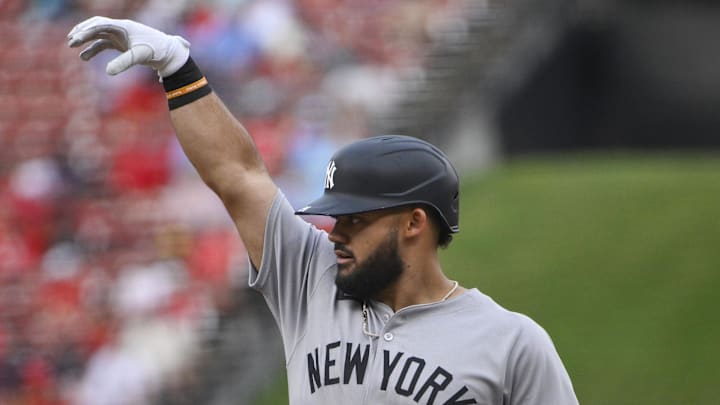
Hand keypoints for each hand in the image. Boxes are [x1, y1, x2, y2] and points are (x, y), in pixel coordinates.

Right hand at [67, 16, 189, 76]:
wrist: (168, 53)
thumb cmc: (156, 50)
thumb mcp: (140, 56)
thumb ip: (124, 63)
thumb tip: (107, 72)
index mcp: (124, 26)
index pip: (100, 24)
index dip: (86, 30)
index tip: (75, 38)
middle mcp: (120, 28)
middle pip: (96, 26)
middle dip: (82, 32)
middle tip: (70, 41)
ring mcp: (120, 36)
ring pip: (97, 34)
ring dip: (85, 39)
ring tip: (72, 46)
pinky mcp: (121, 44)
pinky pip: (103, 44)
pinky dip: (93, 49)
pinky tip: (83, 57)